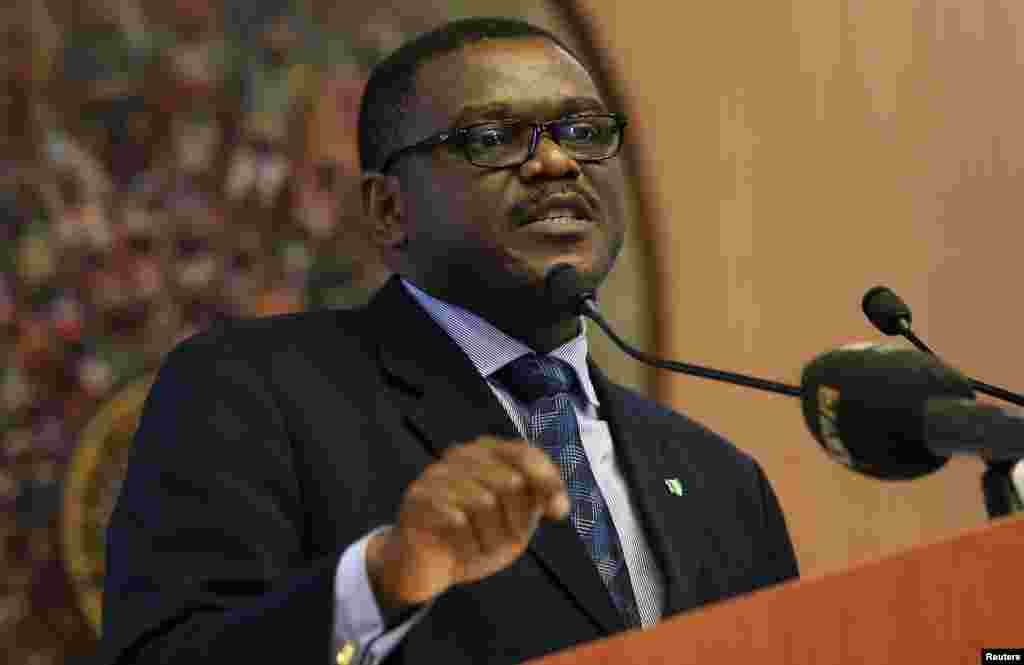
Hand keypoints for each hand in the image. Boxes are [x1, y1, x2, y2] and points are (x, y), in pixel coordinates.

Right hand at [366, 436, 568, 614]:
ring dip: (491, 538)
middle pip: (510, 481)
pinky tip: (461, 552)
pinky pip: (457, 521)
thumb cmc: (475, 537)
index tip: (559, 512)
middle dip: (517, 520)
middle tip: (507, 541)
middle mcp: (461, 455)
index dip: (548, 481)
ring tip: (481, 548)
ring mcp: (437, 474)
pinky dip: (467, 546)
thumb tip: (559, 503)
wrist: (427, 568)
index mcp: (488, 453)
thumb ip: (536, 503)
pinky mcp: (418, 499)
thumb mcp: (515, 520)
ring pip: (484, 502)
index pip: (526, 453)